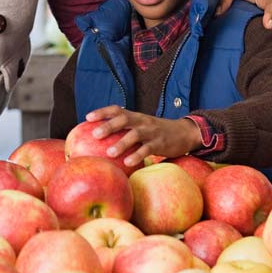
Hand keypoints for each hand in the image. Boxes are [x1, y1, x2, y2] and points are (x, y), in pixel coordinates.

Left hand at [84, 106, 202, 169]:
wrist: (183, 133)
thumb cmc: (155, 132)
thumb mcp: (141, 126)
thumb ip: (125, 130)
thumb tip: (100, 141)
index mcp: (135, 116)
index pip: (116, 110)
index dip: (102, 112)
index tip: (87, 117)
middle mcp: (142, 121)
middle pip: (123, 120)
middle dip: (108, 126)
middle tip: (94, 134)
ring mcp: (151, 132)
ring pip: (135, 134)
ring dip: (121, 143)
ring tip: (109, 153)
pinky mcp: (160, 143)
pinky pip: (147, 149)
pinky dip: (137, 155)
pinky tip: (128, 162)